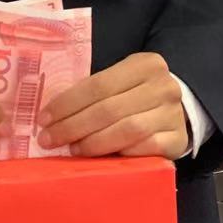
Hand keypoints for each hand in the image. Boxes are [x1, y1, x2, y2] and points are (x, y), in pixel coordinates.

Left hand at [37, 53, 189, 159]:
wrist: (179, 110)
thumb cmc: (137, 95)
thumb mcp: (121, 81)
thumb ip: (95, 92)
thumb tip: (51, 116)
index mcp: (145, 64)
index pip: (98, 84)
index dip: (67, 103)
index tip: (43, 119)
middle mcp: (163, 86)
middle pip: (108, 109)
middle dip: (73, 126)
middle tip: (48, 139)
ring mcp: (173, 114)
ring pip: (126, 130)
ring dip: (93, 143)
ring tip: (72, 149)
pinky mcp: (177, 140)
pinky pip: (144, 149)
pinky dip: (120, 154)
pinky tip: (102, 158)